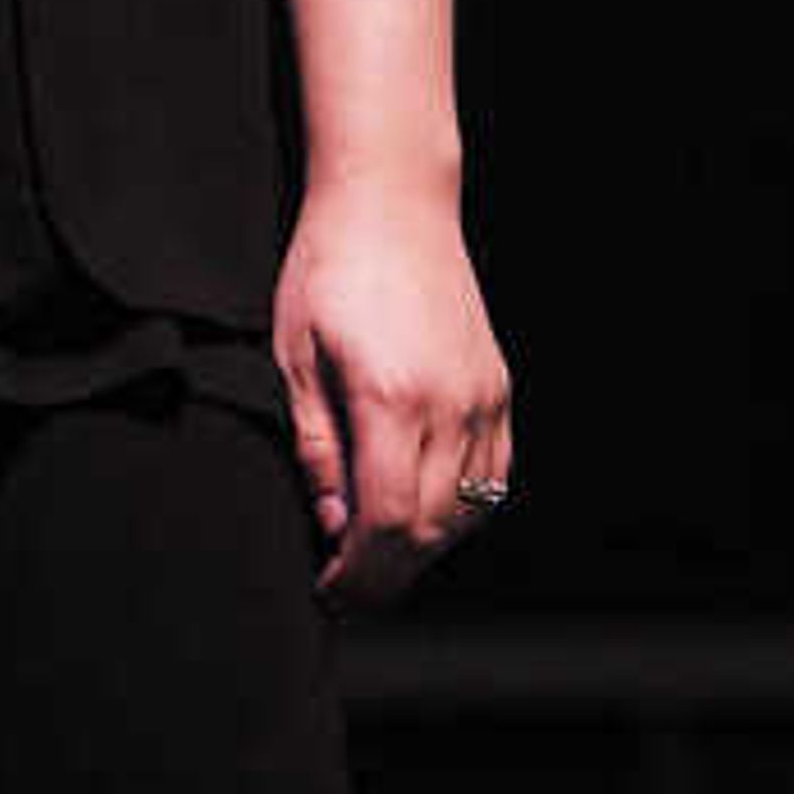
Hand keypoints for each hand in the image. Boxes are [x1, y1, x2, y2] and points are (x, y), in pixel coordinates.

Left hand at [270, 159, 514, 612]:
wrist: (391, 201)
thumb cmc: (330, 269)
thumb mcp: (294, 361)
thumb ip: (318, 451)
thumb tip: (334, 524)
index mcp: (392, 399)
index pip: (386, 526)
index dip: (358, 576)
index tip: (328, 591)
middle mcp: (451, 405)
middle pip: (428, 532)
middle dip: (385, 576)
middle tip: (345, 590)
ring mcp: (484, 397)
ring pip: (466, 513)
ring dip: (422, 549)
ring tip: (376, 555)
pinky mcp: (499, 388)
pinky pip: (493, 478)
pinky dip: (459, 511)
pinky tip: (421, 514)